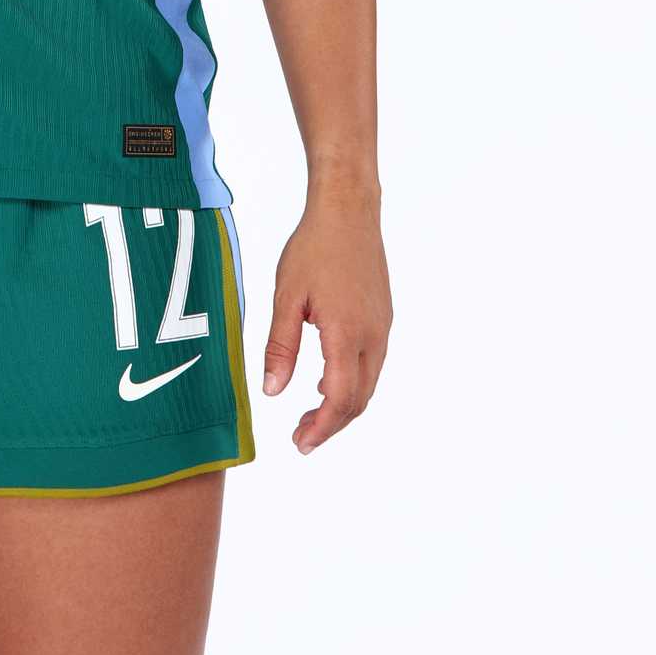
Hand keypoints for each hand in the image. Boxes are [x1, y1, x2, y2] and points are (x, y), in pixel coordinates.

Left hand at [262, 183, 390, 453]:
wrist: (349, 211)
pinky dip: (351, 382)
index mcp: (347, 335)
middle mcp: (373, 337)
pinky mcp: (383, 317)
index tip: (300, 444)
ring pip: (368, 383)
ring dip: (342, 405)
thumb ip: (280, 347)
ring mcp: (383, 327)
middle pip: (358, 400)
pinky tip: (325, 379)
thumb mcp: (286, 297)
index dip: (321, 428)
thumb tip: (272, 392)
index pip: (339, 400)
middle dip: (331, 424)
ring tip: (310, 415)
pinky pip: (372, 363)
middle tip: (300, 436)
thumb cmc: (313, 248)